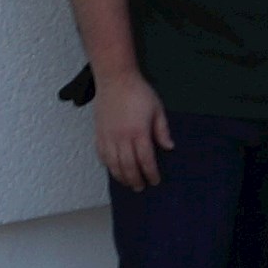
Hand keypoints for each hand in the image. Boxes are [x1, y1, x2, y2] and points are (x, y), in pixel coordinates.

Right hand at [91, 69, 172, 190]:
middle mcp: (121, 138)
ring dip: (121, 176)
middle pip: (128, 166)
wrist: (115, 80)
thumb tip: (169, 148)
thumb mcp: (157, 109)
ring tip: (128, 183)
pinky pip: (102, 155)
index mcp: (139, 132)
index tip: (155, 181)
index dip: (151, 173)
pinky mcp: (98, 134)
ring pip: (113, 164)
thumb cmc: (139, 93)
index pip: (145, 160)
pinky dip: (108, 165)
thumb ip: (162, 130)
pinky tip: (114, 170)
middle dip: (135, 179)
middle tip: (141, 187)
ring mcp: (108, 137)